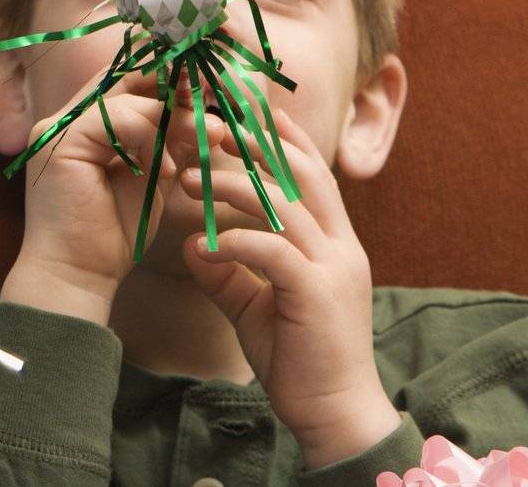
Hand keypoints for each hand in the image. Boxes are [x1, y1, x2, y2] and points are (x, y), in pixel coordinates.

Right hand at [0, 67, 188, 325]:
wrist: (77, 277)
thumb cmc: (111, 235)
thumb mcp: (151, 177)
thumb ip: (168, 141)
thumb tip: (205, 113)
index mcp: (83, 123)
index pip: (126, 82)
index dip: (167, 78)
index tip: (209, 89)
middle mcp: (65, 117)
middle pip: (124, 77)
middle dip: (173, 84)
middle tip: (213, 96)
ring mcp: (57, 126)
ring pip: (126, 97)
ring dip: (173, 116)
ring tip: (209, 138)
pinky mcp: (59, 140)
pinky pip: (115, 119)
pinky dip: (149, 137)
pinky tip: (166, 169)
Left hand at [181, 109, 399, 469]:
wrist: (334, 417)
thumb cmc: (298, 360)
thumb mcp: (256, 306)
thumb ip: (229, 273)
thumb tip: (194, 242)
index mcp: (334, 242)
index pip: (310, 173)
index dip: (280, 139)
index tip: (244, 110)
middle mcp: (341, 246)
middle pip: (299, 173)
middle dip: (252, 143)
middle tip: (204, 126)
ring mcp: (335, 268)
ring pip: (282, 205)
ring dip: (231, 186)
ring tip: (186, 177)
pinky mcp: (318, 295)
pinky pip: (273, 252)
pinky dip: (235, 241)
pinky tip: (201, 243)